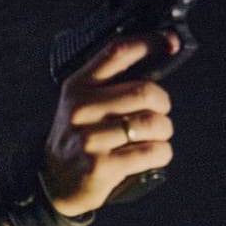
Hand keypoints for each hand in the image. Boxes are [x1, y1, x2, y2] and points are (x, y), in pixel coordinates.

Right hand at [40, 33, 177, 216]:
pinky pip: (151, 152)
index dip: (149, 43)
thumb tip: (161, 56)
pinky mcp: (102, 166)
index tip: (170, 44)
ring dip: (163, 132)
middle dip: (162, 105)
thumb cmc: (80, 138)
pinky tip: (153, 155)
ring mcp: (91, 139)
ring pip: (152, 123)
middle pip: (145, 92)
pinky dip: (162, 153)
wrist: (55, 182)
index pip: (117, 52)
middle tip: (157, 115)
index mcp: (78, 87)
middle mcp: (81, 109)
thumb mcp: (82, 104)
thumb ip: (111, 83)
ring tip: (154, 138)